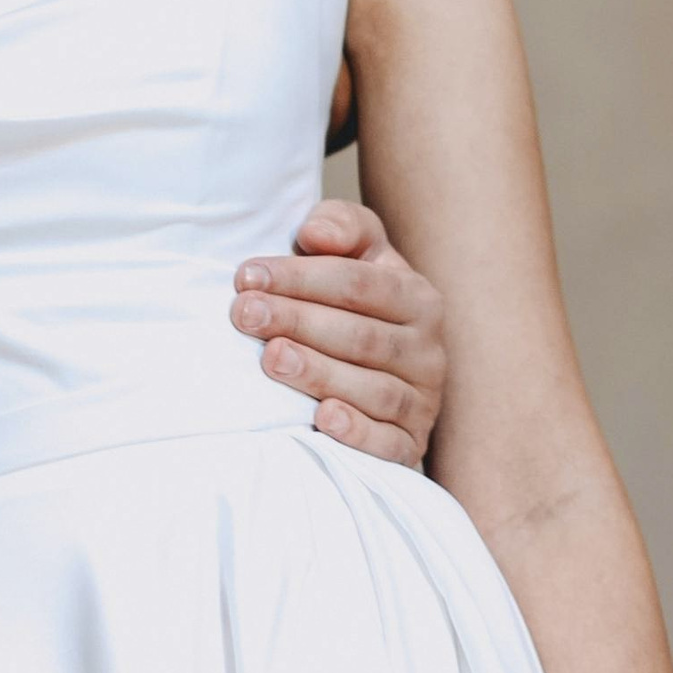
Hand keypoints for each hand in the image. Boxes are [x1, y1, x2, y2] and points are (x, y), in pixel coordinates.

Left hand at [231, 199, 447, 466]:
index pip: (358, 284)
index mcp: (417, 297)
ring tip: (271, 358)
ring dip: (319, 374)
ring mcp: (423, 401)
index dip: (300, 278)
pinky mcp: (410, 445)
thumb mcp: (356, 253)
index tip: (246, 276)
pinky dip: (358, 433)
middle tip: (244, 315)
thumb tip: (315, 233)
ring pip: (374, 390)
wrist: (380, 372)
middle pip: (360, 336)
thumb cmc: (353, 304)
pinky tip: (322, 419)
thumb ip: (340, 227)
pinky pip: (390, 444)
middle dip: (297, 322)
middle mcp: (428, 350)